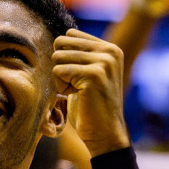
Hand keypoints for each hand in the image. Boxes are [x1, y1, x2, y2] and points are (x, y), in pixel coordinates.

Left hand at [52, 31, 128, 156]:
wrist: (104, 133)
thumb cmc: (91, 106)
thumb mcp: (88, 73)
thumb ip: (80, 54)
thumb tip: (60, 38)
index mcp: (110, 48)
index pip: (70, 35)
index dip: (65, 57)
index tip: (78, 77)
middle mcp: (110, 51)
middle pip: (61, 43)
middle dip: (60, 65)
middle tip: (75, 85)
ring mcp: (104, 62)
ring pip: (58, 57)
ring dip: (61, 78)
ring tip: (78, 92)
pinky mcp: (94, 75)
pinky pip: (59, 70)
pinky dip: (61, 86)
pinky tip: (77, 96)